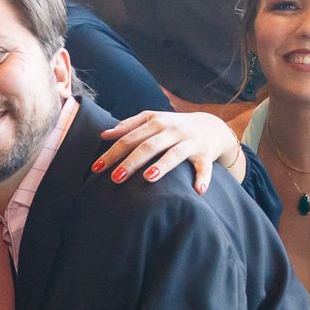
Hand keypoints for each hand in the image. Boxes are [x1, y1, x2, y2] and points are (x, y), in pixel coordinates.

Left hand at [96, 110, 242, 193]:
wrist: (212, 125)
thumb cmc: (174, 125)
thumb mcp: (152, 119)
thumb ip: (128, 125)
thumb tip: (103, 134)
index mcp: (156, 123)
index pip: (130, 138)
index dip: (112, 152)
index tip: (97, 167)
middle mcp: (172, 131)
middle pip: (149, 146)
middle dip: (131, 162)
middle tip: (115, 178)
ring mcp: (190, 142)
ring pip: (175, 154)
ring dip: (163, 165)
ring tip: (149, 177)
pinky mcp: (206, 154)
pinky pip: (205, 166)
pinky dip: (203, 177)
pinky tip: (197, 190)